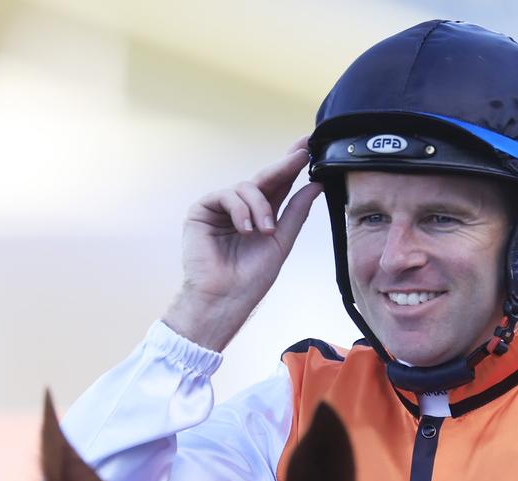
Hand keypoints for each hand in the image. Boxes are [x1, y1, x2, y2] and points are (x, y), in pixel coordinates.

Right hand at [163, 136, 323, 349]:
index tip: (308, 147)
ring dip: (261, 207)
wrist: (225, 298)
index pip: (280, 185)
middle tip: (301, 154)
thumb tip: (316, 185)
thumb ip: (296, 212)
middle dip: (284, 165)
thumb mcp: (282, 241)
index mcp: (262, 215)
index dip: (292, 166)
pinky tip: (245, 229)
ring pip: (247, 187)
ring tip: (264, 231)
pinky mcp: (201, 210)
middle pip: (265, 178)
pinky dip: (240, 210)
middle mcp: (242, 208)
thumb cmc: (251, 278)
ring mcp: (221, 208)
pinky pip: (225, 195)